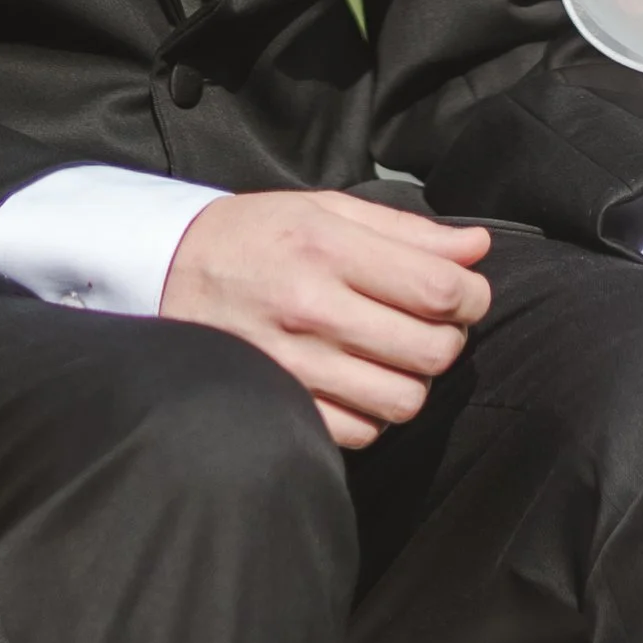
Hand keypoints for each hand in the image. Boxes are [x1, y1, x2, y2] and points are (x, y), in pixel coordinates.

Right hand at [161, 191, 491, 449]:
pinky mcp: (278, 404)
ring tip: (393, 354)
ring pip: (402, 399)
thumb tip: (476, 248)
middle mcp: (309, 307)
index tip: (466, 294)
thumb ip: (405, 231)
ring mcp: (292, 364)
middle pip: (431, 350)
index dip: (472, 295)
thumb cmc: (256, 236)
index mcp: (326, 248)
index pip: (439, 289)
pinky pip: (360, 432)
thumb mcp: (326, 210)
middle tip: (431, 324)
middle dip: (448, 338)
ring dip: (412, 379)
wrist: (166, 272)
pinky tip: (356, 381)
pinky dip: (372, 413)